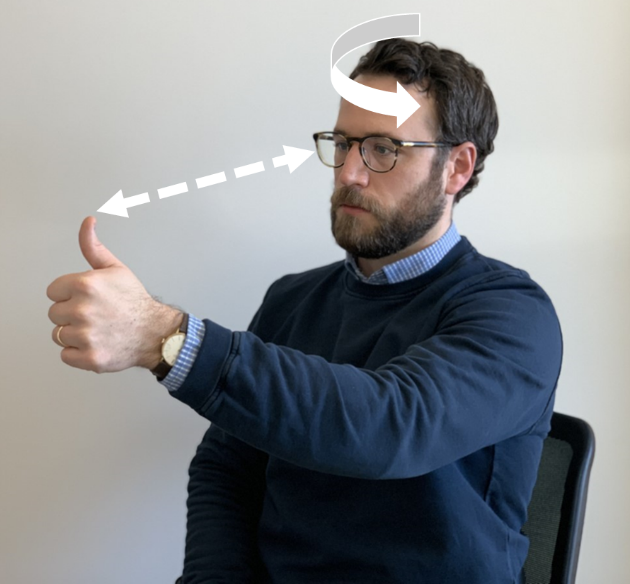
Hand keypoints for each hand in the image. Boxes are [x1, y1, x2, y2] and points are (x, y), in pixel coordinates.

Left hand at [47, 216, 183, 372]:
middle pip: (54, 314)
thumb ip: (93, 247)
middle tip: (96, 315)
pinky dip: (79, 353)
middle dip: (71, 314)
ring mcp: (86, 335)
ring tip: (97, 329)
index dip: (69, 294)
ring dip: (75, 334)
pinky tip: (97, 343)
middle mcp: (83, 309)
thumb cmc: (135, 301)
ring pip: (59, 335)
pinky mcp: (89, 357)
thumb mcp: (115, 269)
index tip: (88, 299)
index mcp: (85, 285)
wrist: (157, 332)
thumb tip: (87, 222)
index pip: (53, 291)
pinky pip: (66, 355)